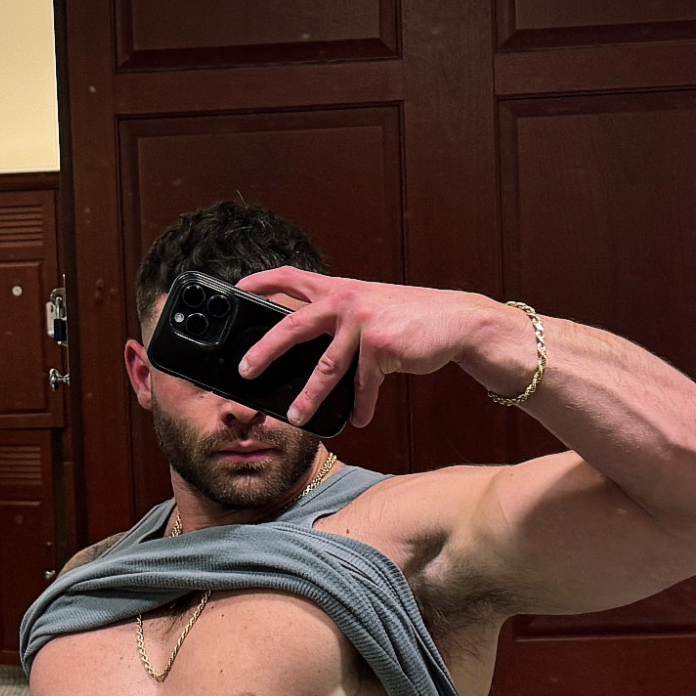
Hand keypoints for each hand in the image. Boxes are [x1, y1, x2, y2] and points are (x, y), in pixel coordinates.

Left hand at [235, 269, 511, 429]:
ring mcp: (363, 323)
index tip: (238, 289)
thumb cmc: (412, 318)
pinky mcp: (381, 346)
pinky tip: (358, 418)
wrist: (458, 321)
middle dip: (265, 350)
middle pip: (293, 325)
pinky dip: (360, 405)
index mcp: (340, 289)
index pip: (292, 277)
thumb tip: (310, 346)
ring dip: (309, 396)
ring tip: (295, 417)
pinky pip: (362, 385)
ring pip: (326, 367)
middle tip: (245, 371)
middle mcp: (346, 300)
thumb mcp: (372, 306)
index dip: (262, 281)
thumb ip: (341, 318)